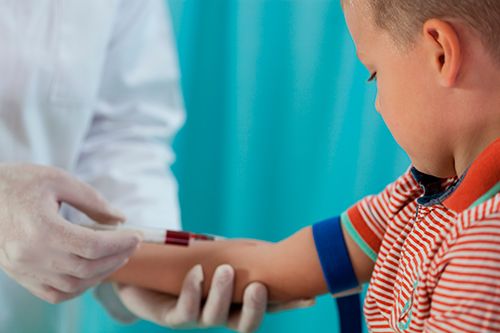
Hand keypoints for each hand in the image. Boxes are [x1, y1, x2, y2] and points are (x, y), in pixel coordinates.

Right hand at [0, 163, 141, 303]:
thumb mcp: (58, 180)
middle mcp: (30, 255)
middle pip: (87, 268)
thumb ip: (93, 201)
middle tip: (132, 245)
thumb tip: (120, 219)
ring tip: (116, 257)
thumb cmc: (19, 182)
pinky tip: (92, 271)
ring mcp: (23, 269)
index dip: (120, 243)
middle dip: (117, 258)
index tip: (137, 235)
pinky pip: (55, 294)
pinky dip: (79, 287)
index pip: (92, 246)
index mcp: (41, 229)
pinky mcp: (19, 275)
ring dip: (101, 274)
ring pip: (73, 286)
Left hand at [116, 265, 314, 331]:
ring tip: (224, 269)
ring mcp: (198, 317)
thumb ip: (242, 256)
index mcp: (238, 301)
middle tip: (258, 287)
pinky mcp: (173, 317)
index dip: (289, 305)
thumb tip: (272, 247)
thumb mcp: (218, 255)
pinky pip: (186, 310)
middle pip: (245, 325)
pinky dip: (193, 291)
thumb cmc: (190, 262)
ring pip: (215, 318)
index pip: (269, 305)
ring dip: (221, 294)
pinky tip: (196, 272)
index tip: (310, 298)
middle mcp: (222, 313)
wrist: (146, 275)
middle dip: (254, 309)